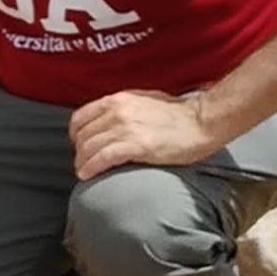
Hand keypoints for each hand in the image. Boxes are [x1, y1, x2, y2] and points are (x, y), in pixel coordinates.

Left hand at [68, 91, 217, 181]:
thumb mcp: (144, 101)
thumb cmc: (178, 115)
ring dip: (82, 162)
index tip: (79, 145)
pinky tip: (88, 175)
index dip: (76, 134)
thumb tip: (110, 119)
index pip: (81, 117)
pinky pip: (103, 158)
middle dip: (79, 151)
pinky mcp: (137, 146)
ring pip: (89, 147)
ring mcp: (126, 128)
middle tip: (83, 162)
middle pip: (83, 135)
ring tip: (84, 171)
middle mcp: (118, 112)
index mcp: (118, 100)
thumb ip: (124, 108)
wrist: (200, 122)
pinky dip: (91, 167)